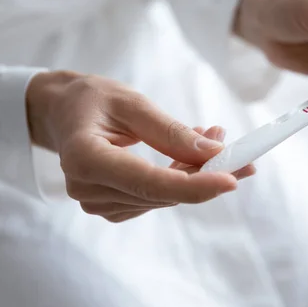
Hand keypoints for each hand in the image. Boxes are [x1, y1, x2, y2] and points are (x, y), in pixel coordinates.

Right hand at [26, 71, 253, 222]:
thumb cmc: (92, 100)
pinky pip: (157, 198)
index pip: (148, 182)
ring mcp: (98, 203)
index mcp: (84, 158)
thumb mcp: (132, 103)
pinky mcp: (112, 206)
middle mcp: (87, 189)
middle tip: (243, 153)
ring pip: (165, 197)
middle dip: (207, 175)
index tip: (232, 179)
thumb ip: (171, 131)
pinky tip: (192, 155)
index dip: (193, 186)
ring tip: (213, 137)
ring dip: (196, 173)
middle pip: (162, 192)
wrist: (64, 113)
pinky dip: (181, 179)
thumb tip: (215, 152)